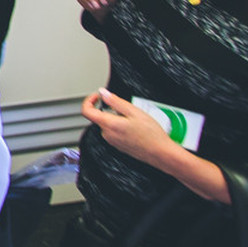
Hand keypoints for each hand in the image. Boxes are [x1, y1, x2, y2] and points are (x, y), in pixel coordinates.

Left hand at [82, 89, 231, 204]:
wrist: (161, 153)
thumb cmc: (151, 134)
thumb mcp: (134, 111)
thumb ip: (115, 101)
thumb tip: (103, 93)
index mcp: (109, 125)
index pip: (87, 111)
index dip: (89, 100)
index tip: (97, 96)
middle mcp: (107, 135)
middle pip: (99, 117)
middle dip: (108, 109)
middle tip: (125, 108)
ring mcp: (113, 142)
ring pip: (108, 124)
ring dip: (116, 118)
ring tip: (133, 119)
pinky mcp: (119, 146)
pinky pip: (114, 132)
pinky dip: (120, 126)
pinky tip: (135, 128)